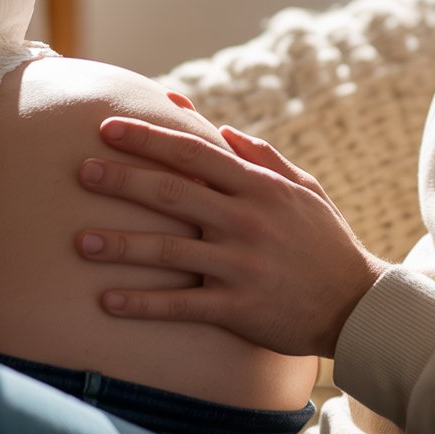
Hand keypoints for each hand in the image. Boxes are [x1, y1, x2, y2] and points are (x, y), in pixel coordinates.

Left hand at [76, 118, 386, 358]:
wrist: (355, 302)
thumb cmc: (326, 239)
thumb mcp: (305, 188)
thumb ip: (264, 157)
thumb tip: (223, 129)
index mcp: (260, 187)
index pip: (195, 153)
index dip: (150, 137)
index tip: (110, 127)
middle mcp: (247, 219)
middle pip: (173, 192)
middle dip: (124, 178)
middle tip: (82, 171)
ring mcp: (241, 264)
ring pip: (169, 250)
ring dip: (121, 243)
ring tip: (79, 241)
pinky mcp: (238, 307)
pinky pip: (182, 304)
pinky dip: (143, 303)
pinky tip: (107, 301)